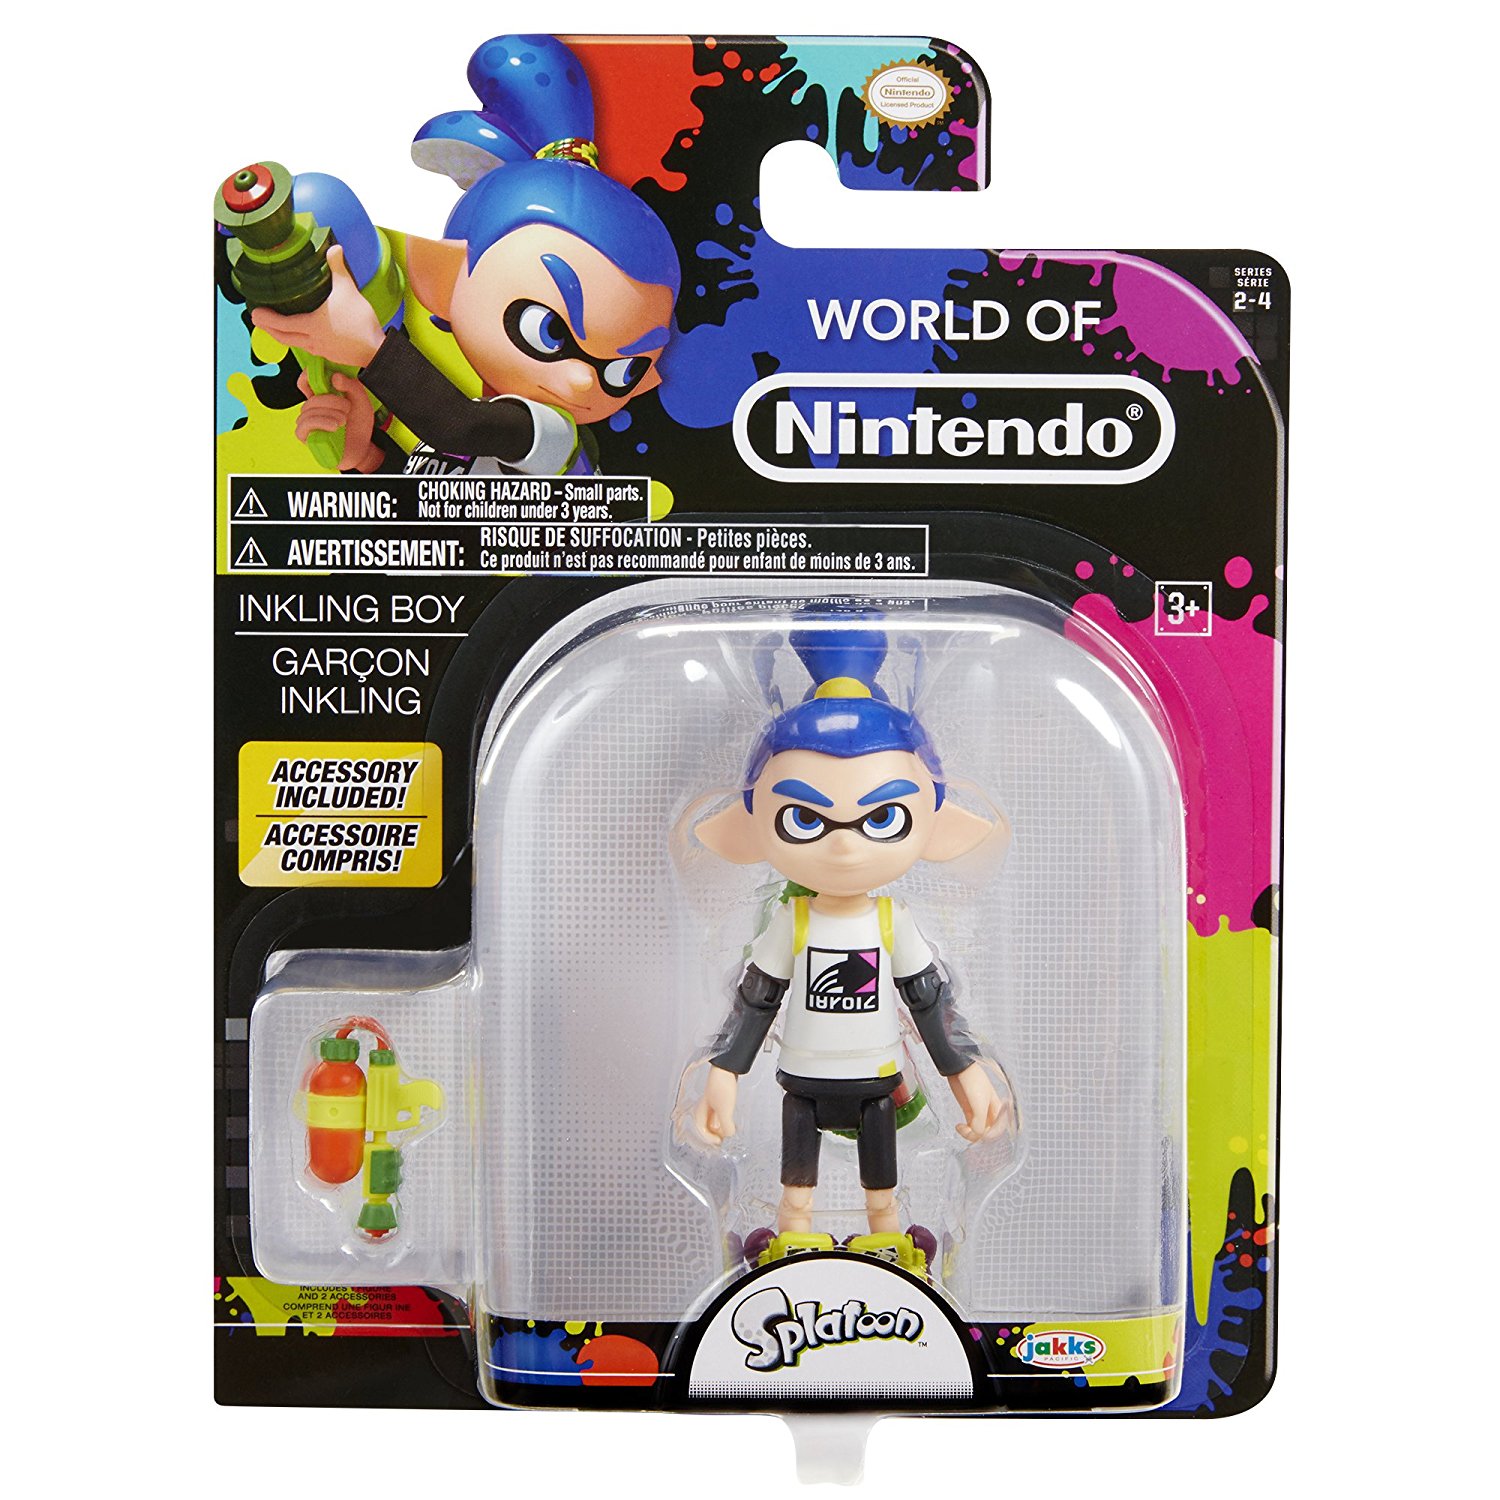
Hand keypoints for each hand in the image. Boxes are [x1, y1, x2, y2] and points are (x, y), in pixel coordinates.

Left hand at [252, 245, 383, 367]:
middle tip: (259, 322)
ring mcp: (322, 349)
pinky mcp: (331, 354)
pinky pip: (309, 349)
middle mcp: (312, 340)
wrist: (377, 350)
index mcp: (311, 325)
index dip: (267, 319)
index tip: (255, 314)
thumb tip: (334, 248)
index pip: (282, 324)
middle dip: (269, 330)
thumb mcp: (348, 290)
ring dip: (284, 337)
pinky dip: (300, 342)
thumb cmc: (360, 323)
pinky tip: (305, 338)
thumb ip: (338, 268)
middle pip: (284, 337)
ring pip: (296, 344)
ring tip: (278, 329)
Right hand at [294, 371, 381, 471]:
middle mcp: (312, 408)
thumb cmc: (358, 425)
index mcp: (322, 396)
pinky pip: (304, 424)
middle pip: (311, 397)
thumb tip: (335, 377)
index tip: (326, 378)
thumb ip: (352, 386)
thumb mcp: (362, 401)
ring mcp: (307, 422)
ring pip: (308, 410)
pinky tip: (335, 426)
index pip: (306, 380)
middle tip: (347, 407)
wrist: (363, 448)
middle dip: (331, 400)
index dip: (310, 375)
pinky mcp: (306, 436)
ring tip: (344, 420)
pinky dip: (321, 422)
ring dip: (329, 413)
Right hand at [693, 1066, 738, 1146]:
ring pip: (714, 1121)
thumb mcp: (725, 1109)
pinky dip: (725, 1120)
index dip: (709, 1139)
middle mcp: (704, 1108)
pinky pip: (720, 1114)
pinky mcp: (719, 1098)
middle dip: (715, 1135)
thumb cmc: (722, 1084)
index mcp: (700, 1111)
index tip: (719, 1142)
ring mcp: (712, 1103)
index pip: (701, 1131)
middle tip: (724, 1141)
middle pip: (707, 1127)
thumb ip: (726, 1126)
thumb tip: (729, 1136)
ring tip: (729, 1132)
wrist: (728, 1067)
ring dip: (721, 1128)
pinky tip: (732, 1122)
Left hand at [948, 1062, 1009, 1142]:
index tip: (979, 1134)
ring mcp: (980, 1112)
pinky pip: (971, 1127)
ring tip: (962, 1129)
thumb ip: (980, 1121)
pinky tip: (959, 1126)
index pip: (999, 1130)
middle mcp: (991, 1112)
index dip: (990, 1135)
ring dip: (971, 1134)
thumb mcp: (979, 1103)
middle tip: (968, 1132)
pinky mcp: (970, 1111)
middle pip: (989, 1132)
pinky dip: (965, 1130)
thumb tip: (977, 1134)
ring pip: (979, 1131)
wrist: (958, 1069)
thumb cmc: (973, 1080)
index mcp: (999, 1109)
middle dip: (979, 1136)